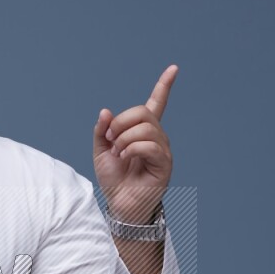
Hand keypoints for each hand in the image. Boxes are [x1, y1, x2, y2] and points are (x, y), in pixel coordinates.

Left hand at [93, 64, 177, 223]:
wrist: (120, 204)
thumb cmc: (114, 179)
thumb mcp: (100, 152)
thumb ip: (101, 131)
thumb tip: (105, 112)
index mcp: (142, 131)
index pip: (156, 103)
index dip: (164, 86)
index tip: (173, 69)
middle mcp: (156, 137)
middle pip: (143, 112)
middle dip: (121, 122)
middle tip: (110, 140)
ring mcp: (162, 149)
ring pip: (145, 128)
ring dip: (124, 139)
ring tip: (118, 154)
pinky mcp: (164, 163)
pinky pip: (150, 145)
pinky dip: (132, 149)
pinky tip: (126, 159)